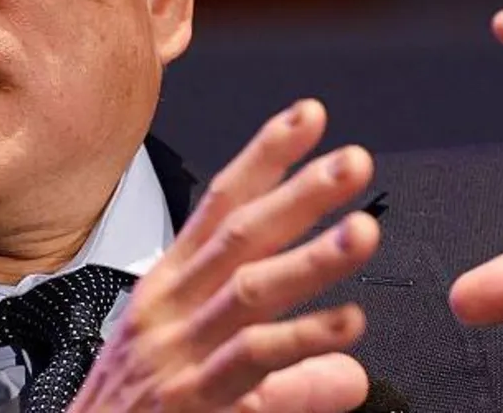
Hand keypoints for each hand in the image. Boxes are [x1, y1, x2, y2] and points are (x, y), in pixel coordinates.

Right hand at [70, 100, 380, 411]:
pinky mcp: (191, 397)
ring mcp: (180, 350)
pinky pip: (251, 359)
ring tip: (362, 232)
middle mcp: (173, 307)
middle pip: (242, 235)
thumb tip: (350, 374)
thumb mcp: (212, 378)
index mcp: (172, 284)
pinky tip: (347, 322)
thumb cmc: (139, 412)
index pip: (221, 205)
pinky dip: (301, 340)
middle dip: (300, 194)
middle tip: (352, 163)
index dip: (266, 157)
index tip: (308, 118)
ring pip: (250, 290)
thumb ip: (290, 375)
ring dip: (311, 258)